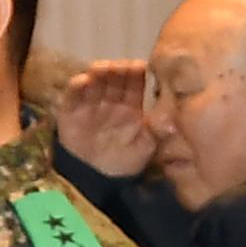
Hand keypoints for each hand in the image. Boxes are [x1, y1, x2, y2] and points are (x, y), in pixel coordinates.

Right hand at [55, 59, 158, 176]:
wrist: (97, 180)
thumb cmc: (124, 161)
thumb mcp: (147, 147)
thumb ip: (158, 132)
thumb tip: (174, 120)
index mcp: (131, 103)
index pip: (135, 80)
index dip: (137, 72)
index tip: (142, 68)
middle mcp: (111, 98)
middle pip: (115, 75)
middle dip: (119, 68)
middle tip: (123, 67)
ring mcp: (91, 102)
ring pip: (95, 80)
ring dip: (99, 71)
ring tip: (103, 69)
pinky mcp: (71, 110)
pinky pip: (73, 95)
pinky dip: (77, 86)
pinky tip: (84, 81)